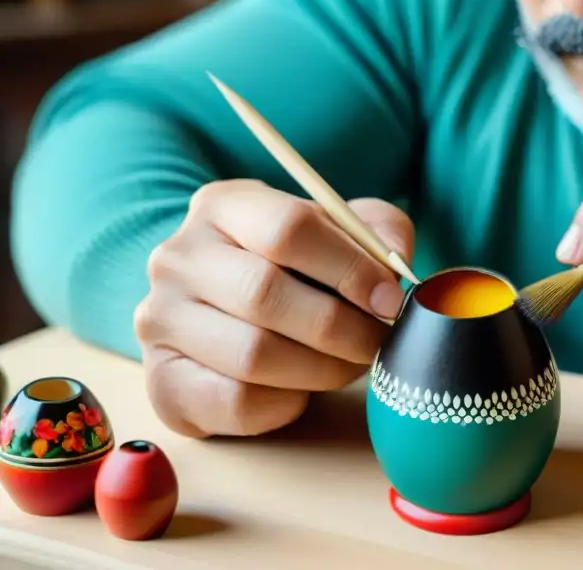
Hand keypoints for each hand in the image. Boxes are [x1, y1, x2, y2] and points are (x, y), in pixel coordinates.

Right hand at [134, 179, 412, 438]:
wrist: (232, 311)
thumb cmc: (300, 266)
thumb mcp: (343, 232)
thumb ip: (379, 235)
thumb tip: (396, 268)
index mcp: (222, 205)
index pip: (288, 227)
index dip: (350, 268)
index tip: (390, 299)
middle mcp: (178, 257)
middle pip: (265, 294)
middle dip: (341, 327)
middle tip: (377, 342)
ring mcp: (160, 320)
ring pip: (252, 355)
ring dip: (320, 369)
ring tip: (348, 364)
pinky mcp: (162, 381)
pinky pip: (236, 401)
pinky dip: (285, 402)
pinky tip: (301, 388)